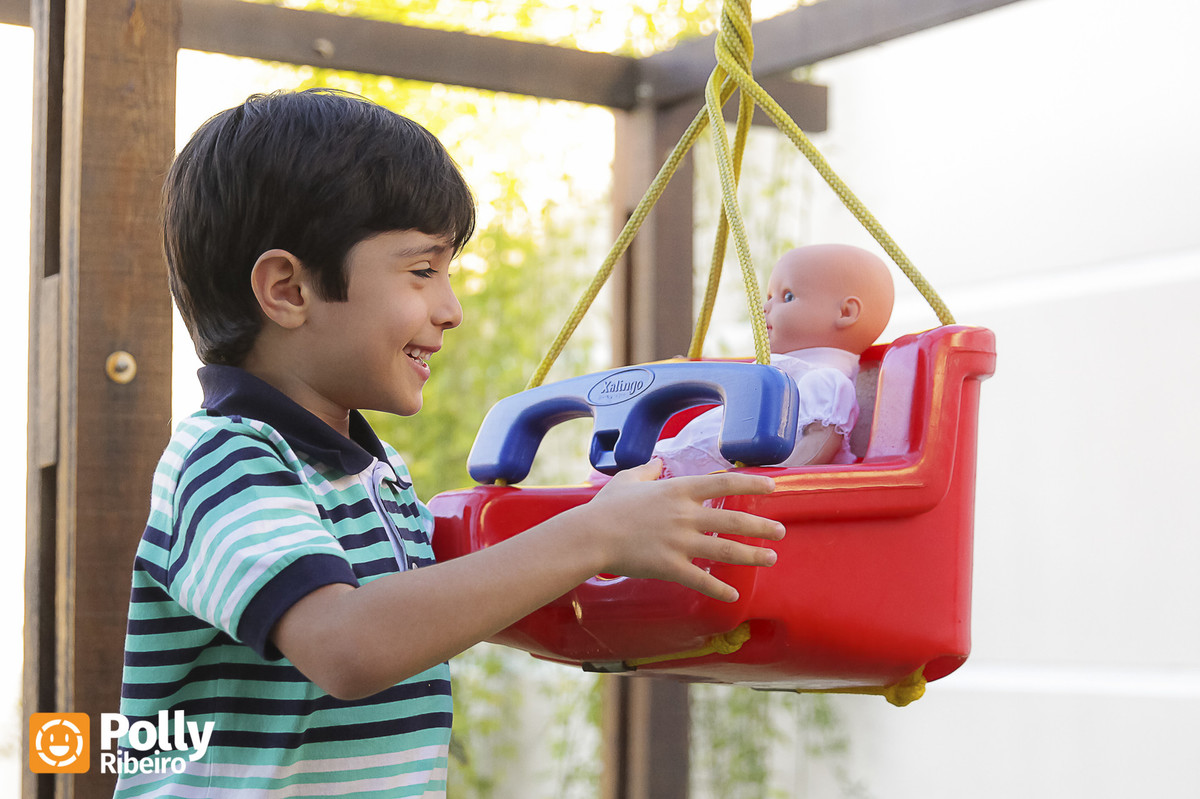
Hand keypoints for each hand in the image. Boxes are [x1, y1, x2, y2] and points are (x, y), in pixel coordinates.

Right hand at [582, 459, 783, 602]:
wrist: (591, 535)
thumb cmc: (607, 507)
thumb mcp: (628, 479)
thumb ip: (648, 470)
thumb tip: (659, 463)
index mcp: (678, 490)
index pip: (724, 483)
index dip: (751, 483)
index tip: (772, 485)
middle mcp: (685, 515)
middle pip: (733, 519)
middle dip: (761, 526)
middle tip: (780, 531)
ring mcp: (679, 542)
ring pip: (725, 550)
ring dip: (752, 555)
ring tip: (771, 558)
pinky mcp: (670, 566)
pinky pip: (701, 580)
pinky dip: (719, 589)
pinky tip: (733, 595)